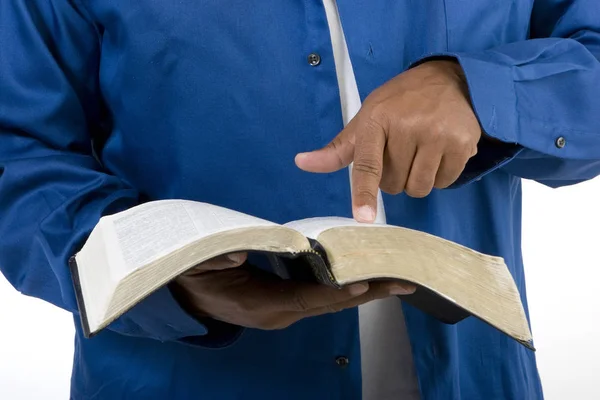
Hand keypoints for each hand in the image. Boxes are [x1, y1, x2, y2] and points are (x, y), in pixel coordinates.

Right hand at [170, 252, 414, 329]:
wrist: (187, 294)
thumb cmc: (195, 276)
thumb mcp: (200, 264)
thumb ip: (218, 258)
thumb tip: (239, 253)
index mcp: (263, 304)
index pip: (306, 298)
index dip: (334, 292)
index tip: (364, 284)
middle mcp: (281, 313)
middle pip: (331, 304)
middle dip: (368, 293)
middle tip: (405, 282)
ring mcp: (286, 310)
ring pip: (331, 301)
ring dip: (364, 289)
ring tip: (396, 277)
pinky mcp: (287, 301)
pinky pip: (323, 295)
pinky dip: (346, 284)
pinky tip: (364, 272)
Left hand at [295, 60, 480, 221]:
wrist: (449, 79)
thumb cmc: (400, 103)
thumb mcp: (367, 119)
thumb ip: (339, 149)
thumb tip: (301, 162)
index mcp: (377, 120)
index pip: (368, 164)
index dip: (364, 193)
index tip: (364, 217)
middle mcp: (407, 126)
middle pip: (393, 185)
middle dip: (395, 176)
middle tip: (402, 150)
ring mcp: (437, 135)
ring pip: (419, 188)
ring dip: (417, 179)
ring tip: (421, 152)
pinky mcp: (462, 143)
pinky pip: (444, 182)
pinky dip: (439, 175)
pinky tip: (440, 152)